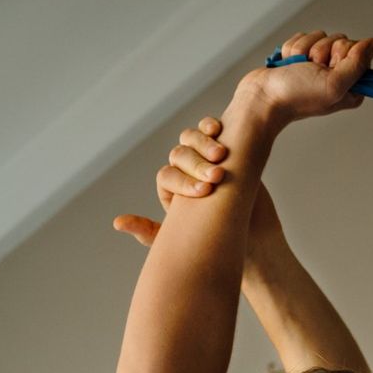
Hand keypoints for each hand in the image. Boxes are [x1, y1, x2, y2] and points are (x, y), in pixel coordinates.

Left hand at [112, 118, 283, 248]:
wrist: (254, 241)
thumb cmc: (215, 246)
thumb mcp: (179, 244)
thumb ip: (148, 233)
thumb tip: (117, 222)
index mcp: (172, 191)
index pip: (168, 177)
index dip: (182, 181)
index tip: (204, 192)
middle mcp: (186, 171)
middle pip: (180, 155)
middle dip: (197, 163)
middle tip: (217, 176)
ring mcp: (206, 158)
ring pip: (193, 138)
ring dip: (203, 142)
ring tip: (221, 155)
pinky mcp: (228, 150)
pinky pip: (213, 130)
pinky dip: (212, 126)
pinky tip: (221, 130)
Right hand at [236, 30, 372, 126]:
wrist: (262, 97)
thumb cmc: (296, 96)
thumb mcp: (334, 83)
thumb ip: (358, 63)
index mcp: (352, 86)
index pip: (360, 52)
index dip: (343, 54)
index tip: (329, 67)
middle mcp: (337, 75)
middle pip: (341, 41)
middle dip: (322, 50)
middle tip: (311, 69)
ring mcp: (319, 65)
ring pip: (321, 36)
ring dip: (305, 49)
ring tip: (297, 68)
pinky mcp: (302, 56)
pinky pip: (304, 37)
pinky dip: (293, 48)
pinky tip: (289, 64)